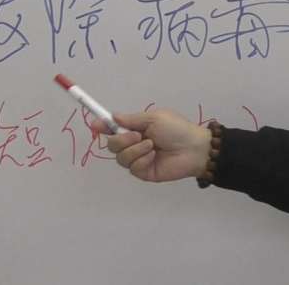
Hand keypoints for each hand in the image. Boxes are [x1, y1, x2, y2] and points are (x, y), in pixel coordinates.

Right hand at [91, 109, 211, 182]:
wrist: (194, 149)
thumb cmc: (177, 129)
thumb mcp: (154, 118)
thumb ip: (132, 120)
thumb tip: (112, 116)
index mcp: (137, 129)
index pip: (114, 128)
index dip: (103, 126)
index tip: (95, 124)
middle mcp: (134, 144)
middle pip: (112, 145)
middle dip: (121, 140)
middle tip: (138, 136)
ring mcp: (138, 159)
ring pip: (120, 157)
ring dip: (135, 150)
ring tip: (152, 146)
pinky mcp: (143, 172)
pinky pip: (132, 167)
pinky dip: (141, 160)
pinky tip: (154, 156)